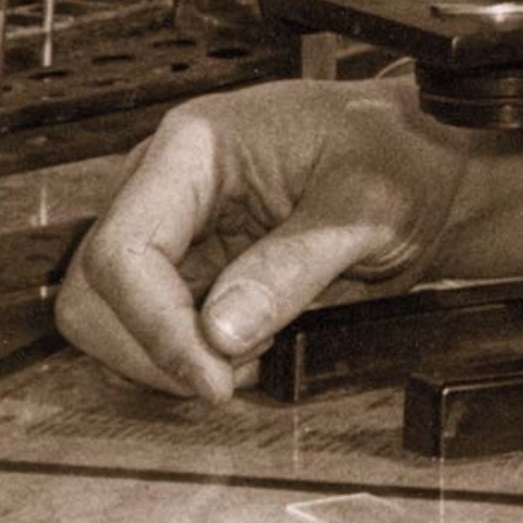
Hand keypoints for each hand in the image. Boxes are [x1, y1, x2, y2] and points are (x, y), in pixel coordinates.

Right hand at [56, 78, 522, 401]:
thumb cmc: (404, 157)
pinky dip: (192, 360)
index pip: (123, 251)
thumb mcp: (368, 206)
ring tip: (258, 354)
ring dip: (172, 360)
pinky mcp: (190, 267)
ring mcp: (174, 228)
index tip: (212, 377)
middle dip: (155, 350)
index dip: (155, 328)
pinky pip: (155, 331)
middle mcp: (167, 184)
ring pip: (114, 321)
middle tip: (239, 371)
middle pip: (96, 293)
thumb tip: (219, 332)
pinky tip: (254, 350)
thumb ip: (294, 266)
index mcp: (194, 145)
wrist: (427, 171)